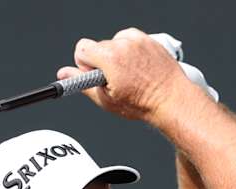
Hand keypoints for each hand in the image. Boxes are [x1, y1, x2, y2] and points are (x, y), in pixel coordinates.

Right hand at [57, 28, 202, 120]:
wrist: (171, 99)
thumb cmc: (142, 103)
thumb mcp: (105, 99)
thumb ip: (80, 84)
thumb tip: (64, 75)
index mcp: (110, 58)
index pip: (81, 49)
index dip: (84, 65)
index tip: (93, 75)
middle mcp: (123, 44)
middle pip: (97, 46)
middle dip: (100, 62)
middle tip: (113, 80)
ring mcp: (137, 40)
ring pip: (113, 43)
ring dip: (115, 56)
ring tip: (128, 74)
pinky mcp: (147, 39)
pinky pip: (129, 40)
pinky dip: (129, 50)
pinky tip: (136, 66)